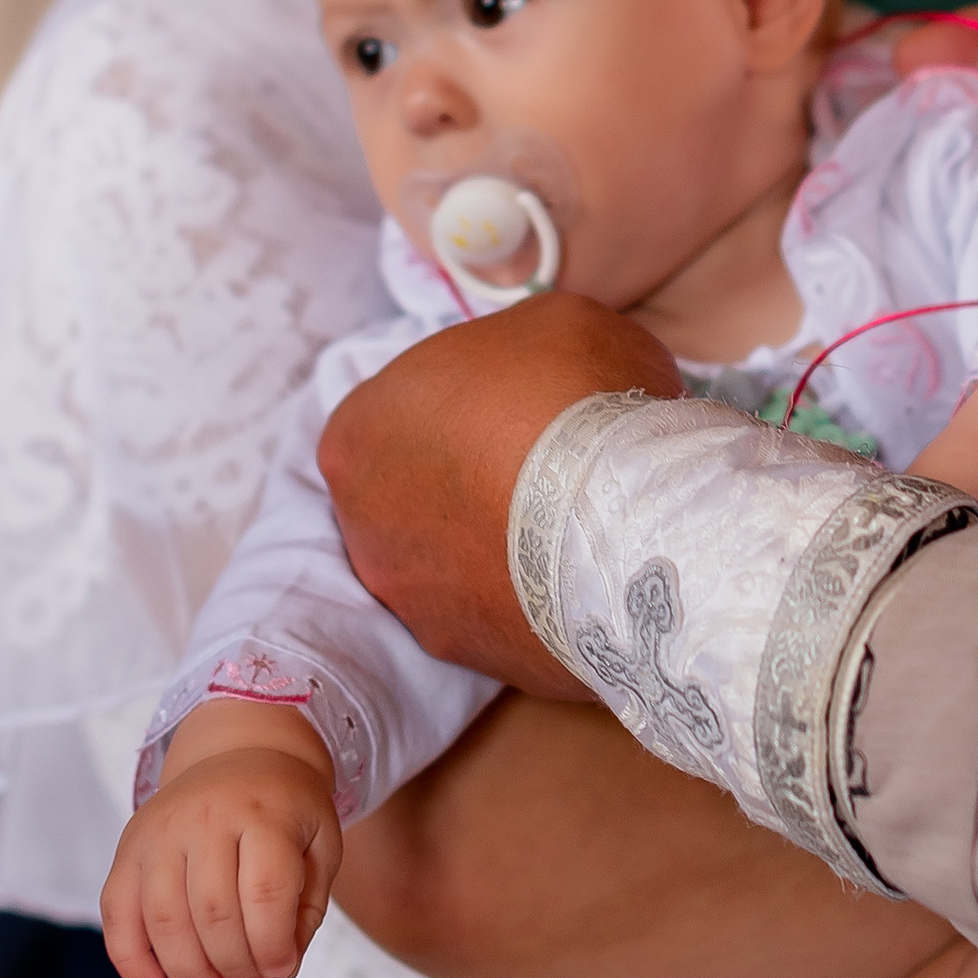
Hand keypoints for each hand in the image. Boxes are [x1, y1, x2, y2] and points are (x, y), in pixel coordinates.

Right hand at [102, 697, 343, 977]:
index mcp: (263, 813)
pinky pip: (117, 909)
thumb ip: (307, 906)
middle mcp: (205, 816)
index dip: (273, 946)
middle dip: (234, 966)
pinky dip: (128, 958)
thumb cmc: (287, 809)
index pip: (265, 894)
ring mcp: (160, 830)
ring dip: (187, 974)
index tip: (282, 972)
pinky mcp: (130, 845)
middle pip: (212, 912)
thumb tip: (279, 967)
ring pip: (163, 917)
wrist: (243, 750)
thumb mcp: (321, 844)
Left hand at [320, 293, 679, 679]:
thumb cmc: (569, 396)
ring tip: (568, 529)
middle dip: (471, 482)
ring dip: (494, 547)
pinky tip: (578, 576)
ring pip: (450, 563)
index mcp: (358, 431)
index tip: (524, 408)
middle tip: (544, 469)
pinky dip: (527, 598)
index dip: (469, 406)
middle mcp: (361, 523)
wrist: (620, 517)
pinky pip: (495, 616)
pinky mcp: (465, 653)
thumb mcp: (553, 324)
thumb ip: (518, 351)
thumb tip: (541, 381)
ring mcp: (409, 599)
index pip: (404, 413)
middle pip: (418, 493)